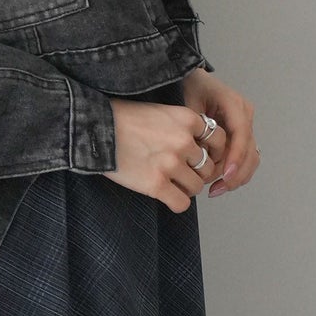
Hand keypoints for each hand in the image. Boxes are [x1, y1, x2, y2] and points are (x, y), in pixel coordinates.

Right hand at [104, 96, 230, 212]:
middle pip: (208, 166)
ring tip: (171, 183)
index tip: (200, 156)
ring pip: (196, 187)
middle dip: (197, 172)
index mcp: (187, 119)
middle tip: (181, 173)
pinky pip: (181, 203)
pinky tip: (166, 196)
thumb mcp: (161, 111)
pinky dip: (177, 203)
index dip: (212, 151)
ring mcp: (170, 164)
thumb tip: (200, 149)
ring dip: (186, 188)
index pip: (219, 140)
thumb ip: (183, 126)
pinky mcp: (156, 184)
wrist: (96, 128)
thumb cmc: (124, 118)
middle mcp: (183, 141)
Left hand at [180, 69, 258, 198]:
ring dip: (237, 177)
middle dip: (236, 173)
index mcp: (234, 104)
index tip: (227, 174)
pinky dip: (235, 173)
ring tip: (216, 190)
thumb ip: (197, 130)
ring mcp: (246, 125)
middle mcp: (245, 115)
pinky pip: (245, 158)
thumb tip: (202, 157)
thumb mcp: (190, 104)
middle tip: (217, 189)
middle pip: (250, 150)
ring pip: (251, 158)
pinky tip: (220, 183)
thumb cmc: (191, 88)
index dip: (236, 156)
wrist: (195, 80)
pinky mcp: (242, 135)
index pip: (242, 133)